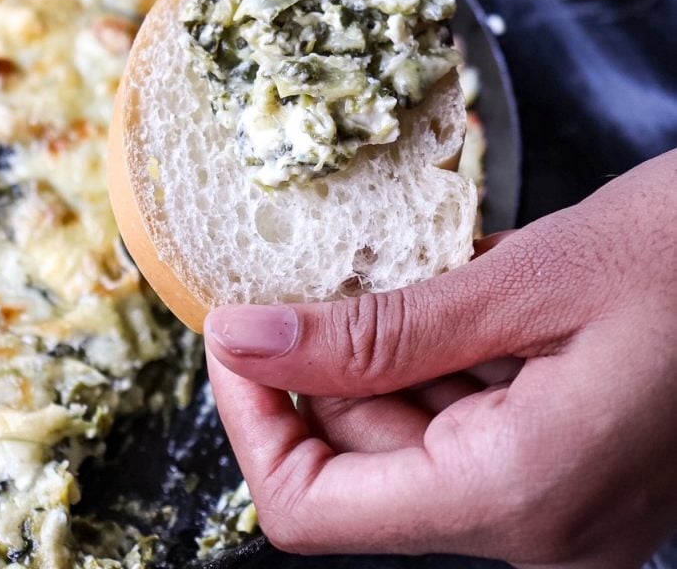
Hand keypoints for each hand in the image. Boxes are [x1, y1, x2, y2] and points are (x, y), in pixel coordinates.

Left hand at [205, 151, 676, 567]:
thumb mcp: (521, 281)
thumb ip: (376, 330)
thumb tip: (247, 340)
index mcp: (515, 494)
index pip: (312, 512)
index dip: (252, 419)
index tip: (235, 328)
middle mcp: (536, 529)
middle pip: (360, 472)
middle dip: (317, 375)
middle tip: (309, 279)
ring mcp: (558, 504)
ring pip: (410, 445)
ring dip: (380, 361)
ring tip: (394, 278)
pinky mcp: (572, 467)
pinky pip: (466, 428)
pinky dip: (436, 363)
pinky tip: (449, 299)